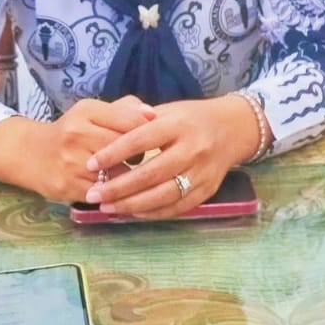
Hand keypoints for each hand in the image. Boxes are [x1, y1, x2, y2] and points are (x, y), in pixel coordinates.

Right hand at [28, 95, 154, 203]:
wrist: (30, 154)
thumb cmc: (72, 132)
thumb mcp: (93, 112)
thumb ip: (124, 110)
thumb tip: (152, 114)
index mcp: (86, 111)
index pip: (130, 120)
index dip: (148, 132)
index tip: (156, 138)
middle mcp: (76, 134)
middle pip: (124, 148)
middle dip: (139, 156)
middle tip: (143, 159)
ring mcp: (71, 162)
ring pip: (117, 173)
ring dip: (130, 178)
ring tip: (132, 176)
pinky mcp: (69, 186)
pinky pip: (104, 194)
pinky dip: (116, 194)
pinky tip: (120, 192)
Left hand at [82, 95, 257, 219]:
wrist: (233, 129)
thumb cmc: (191, 118)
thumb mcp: (167, 110)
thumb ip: (138, 122)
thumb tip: (104, 137)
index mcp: (178, 124)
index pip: (140, 139)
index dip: (114, 153)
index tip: (90, 164)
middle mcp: (192, 149)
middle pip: (150, 173)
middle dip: (118, 187)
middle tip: (93, 195)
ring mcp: (201, 172)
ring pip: (162, 195)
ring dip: (131, 205)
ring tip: (107, 207)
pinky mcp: (207, 191)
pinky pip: (176, 208)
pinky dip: (152, 213)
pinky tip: (131, 213)